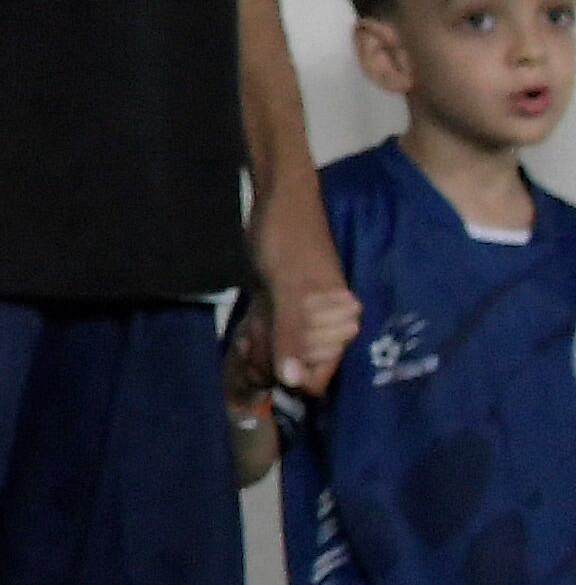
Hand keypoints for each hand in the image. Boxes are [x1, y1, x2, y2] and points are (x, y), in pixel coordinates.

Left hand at [255, 239, 358, 396]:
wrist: (277, 203)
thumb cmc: (289, 240)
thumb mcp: (289, 287)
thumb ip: (293, 333)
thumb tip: (292, 381)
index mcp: (339, 327)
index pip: (316, 379)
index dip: (288, 378)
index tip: (263, 361)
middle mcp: (324, 330)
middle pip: (291, 373)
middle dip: (266, 362)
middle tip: (252, 338)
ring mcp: (300, 321)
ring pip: (275, 357)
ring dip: (256, 351)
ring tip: (247, 333)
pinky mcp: (282, 311)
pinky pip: (267, 339)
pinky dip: (254, 340)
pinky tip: (245, 332)